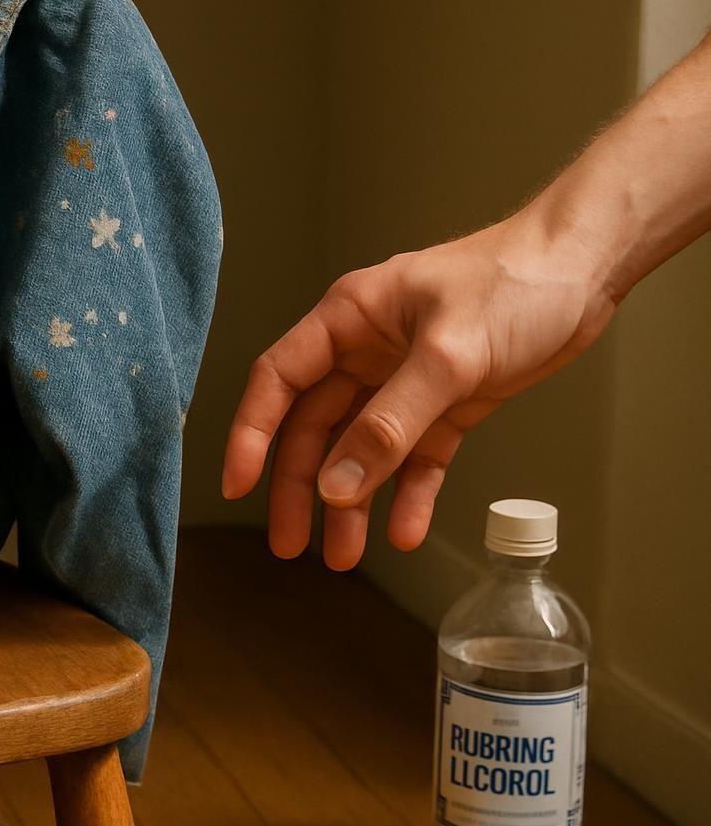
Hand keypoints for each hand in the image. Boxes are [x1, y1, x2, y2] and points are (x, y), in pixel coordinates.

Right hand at [220, 209, 616, 569]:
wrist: (587, 270)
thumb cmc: (515, 283)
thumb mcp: (448, 357)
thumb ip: (389, 425)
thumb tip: (336, 488)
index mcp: (349, 319)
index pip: (279, 381)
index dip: (252, 434)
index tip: (239, 486)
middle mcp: (366, 350)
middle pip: (314, 427)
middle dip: (299, 486)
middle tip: (290, 543)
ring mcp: (405, 378)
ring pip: (361, 450)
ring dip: (351, 502)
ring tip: (342, 556)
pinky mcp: (447, 402)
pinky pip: (416, 457)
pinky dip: (409, 493)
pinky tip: (405, 531)